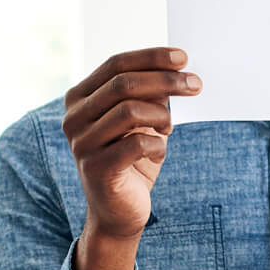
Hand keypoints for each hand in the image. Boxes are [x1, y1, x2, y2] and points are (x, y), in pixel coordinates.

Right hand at [63, 48, 200, 240]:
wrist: (118, 212)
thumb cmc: (132, 160)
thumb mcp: (141, 121)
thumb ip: (149, 95)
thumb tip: (176, 70)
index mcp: (79, 98)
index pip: (115, 64)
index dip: (151, 57)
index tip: (184, 57)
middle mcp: (73, 117)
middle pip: (123, 83)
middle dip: (165, 81)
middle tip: (196, 85)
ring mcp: (81, 143)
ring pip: (129, 110)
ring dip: (161, 116)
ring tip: (168, 128)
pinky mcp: (96, 168)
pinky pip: (137, 144)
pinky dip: (157, 145)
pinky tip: (157, 153)